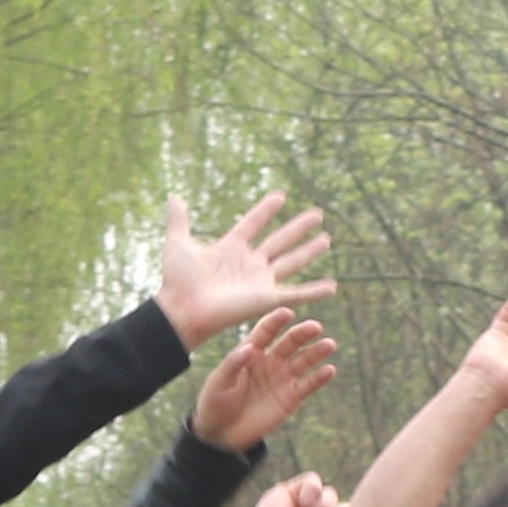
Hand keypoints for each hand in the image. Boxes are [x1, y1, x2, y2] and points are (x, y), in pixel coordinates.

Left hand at [155, 193, 338, 345]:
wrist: (182, 310)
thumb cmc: (178, 281)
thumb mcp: (177, 243)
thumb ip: (179, 220)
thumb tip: (175, 198)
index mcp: (231, 248)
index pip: (253, 223)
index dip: (266, 210)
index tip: (280, 196)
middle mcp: (249, 264)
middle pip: (280, 240)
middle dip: (299, 228)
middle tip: (317, 214)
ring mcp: (260, 281)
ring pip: (292, 262)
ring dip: (310, 251)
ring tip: (326, 239)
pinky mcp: (267, 299)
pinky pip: (296, 294)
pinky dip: (315, 291)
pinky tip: (332, 286)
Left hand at [190, 311, 340, 450]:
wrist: (223, 434)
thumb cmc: (215, 403)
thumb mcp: (218, 382)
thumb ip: (233, 364)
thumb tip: (249, 348)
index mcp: (251, 351)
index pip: (266, 331)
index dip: (276, 321)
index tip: (286, 312)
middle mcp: (270, 360)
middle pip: (290, 342)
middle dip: (302, 333)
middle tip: (316, 327)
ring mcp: (283, 378)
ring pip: (304, 361)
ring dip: (317, 352)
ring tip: (329, 344)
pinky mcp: (292, 397)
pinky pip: (308, 385)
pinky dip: (319, 378)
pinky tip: (329, 370)